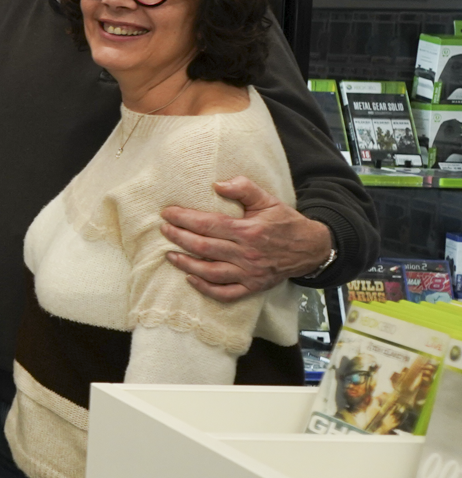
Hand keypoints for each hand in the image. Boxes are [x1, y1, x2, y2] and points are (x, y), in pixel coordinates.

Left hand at [161, 177, 332, 302]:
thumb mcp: (268, 200)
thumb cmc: (286, 222)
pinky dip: (205, 289)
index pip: (208, 224)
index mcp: (248, 231)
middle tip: (164, 230)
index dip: (184, 219)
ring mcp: (249, 273)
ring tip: (169, 254)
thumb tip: (217, 184)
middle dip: (178, 238)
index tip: (167, 213)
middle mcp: (247, 254)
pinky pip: (225, 293)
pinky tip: (190, 279)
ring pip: (210, 272)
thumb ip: (244, 189)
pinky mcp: (253, 287)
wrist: (312, 248)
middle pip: (204, 247)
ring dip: (186, 264)